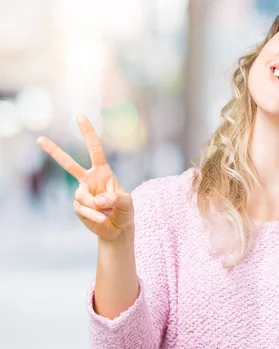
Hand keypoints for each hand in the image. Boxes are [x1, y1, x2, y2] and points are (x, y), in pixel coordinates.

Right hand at [36, 116, 133, 241]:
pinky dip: (94, 215)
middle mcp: (89, 179)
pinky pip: (83, 208)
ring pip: (82, 196)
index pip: (95, 150)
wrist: (117, 228)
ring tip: (107, 214)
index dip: (88, 134)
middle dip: (54, 152)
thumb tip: (96, 199)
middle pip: (69, 164)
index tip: (80, 117)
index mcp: (103, 172)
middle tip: (39, 139)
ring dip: (96, 207)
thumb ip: (115, 198)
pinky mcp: (78, 206)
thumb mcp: (127, 203)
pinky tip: (102, 220)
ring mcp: (82, 192)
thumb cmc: (124, 211)